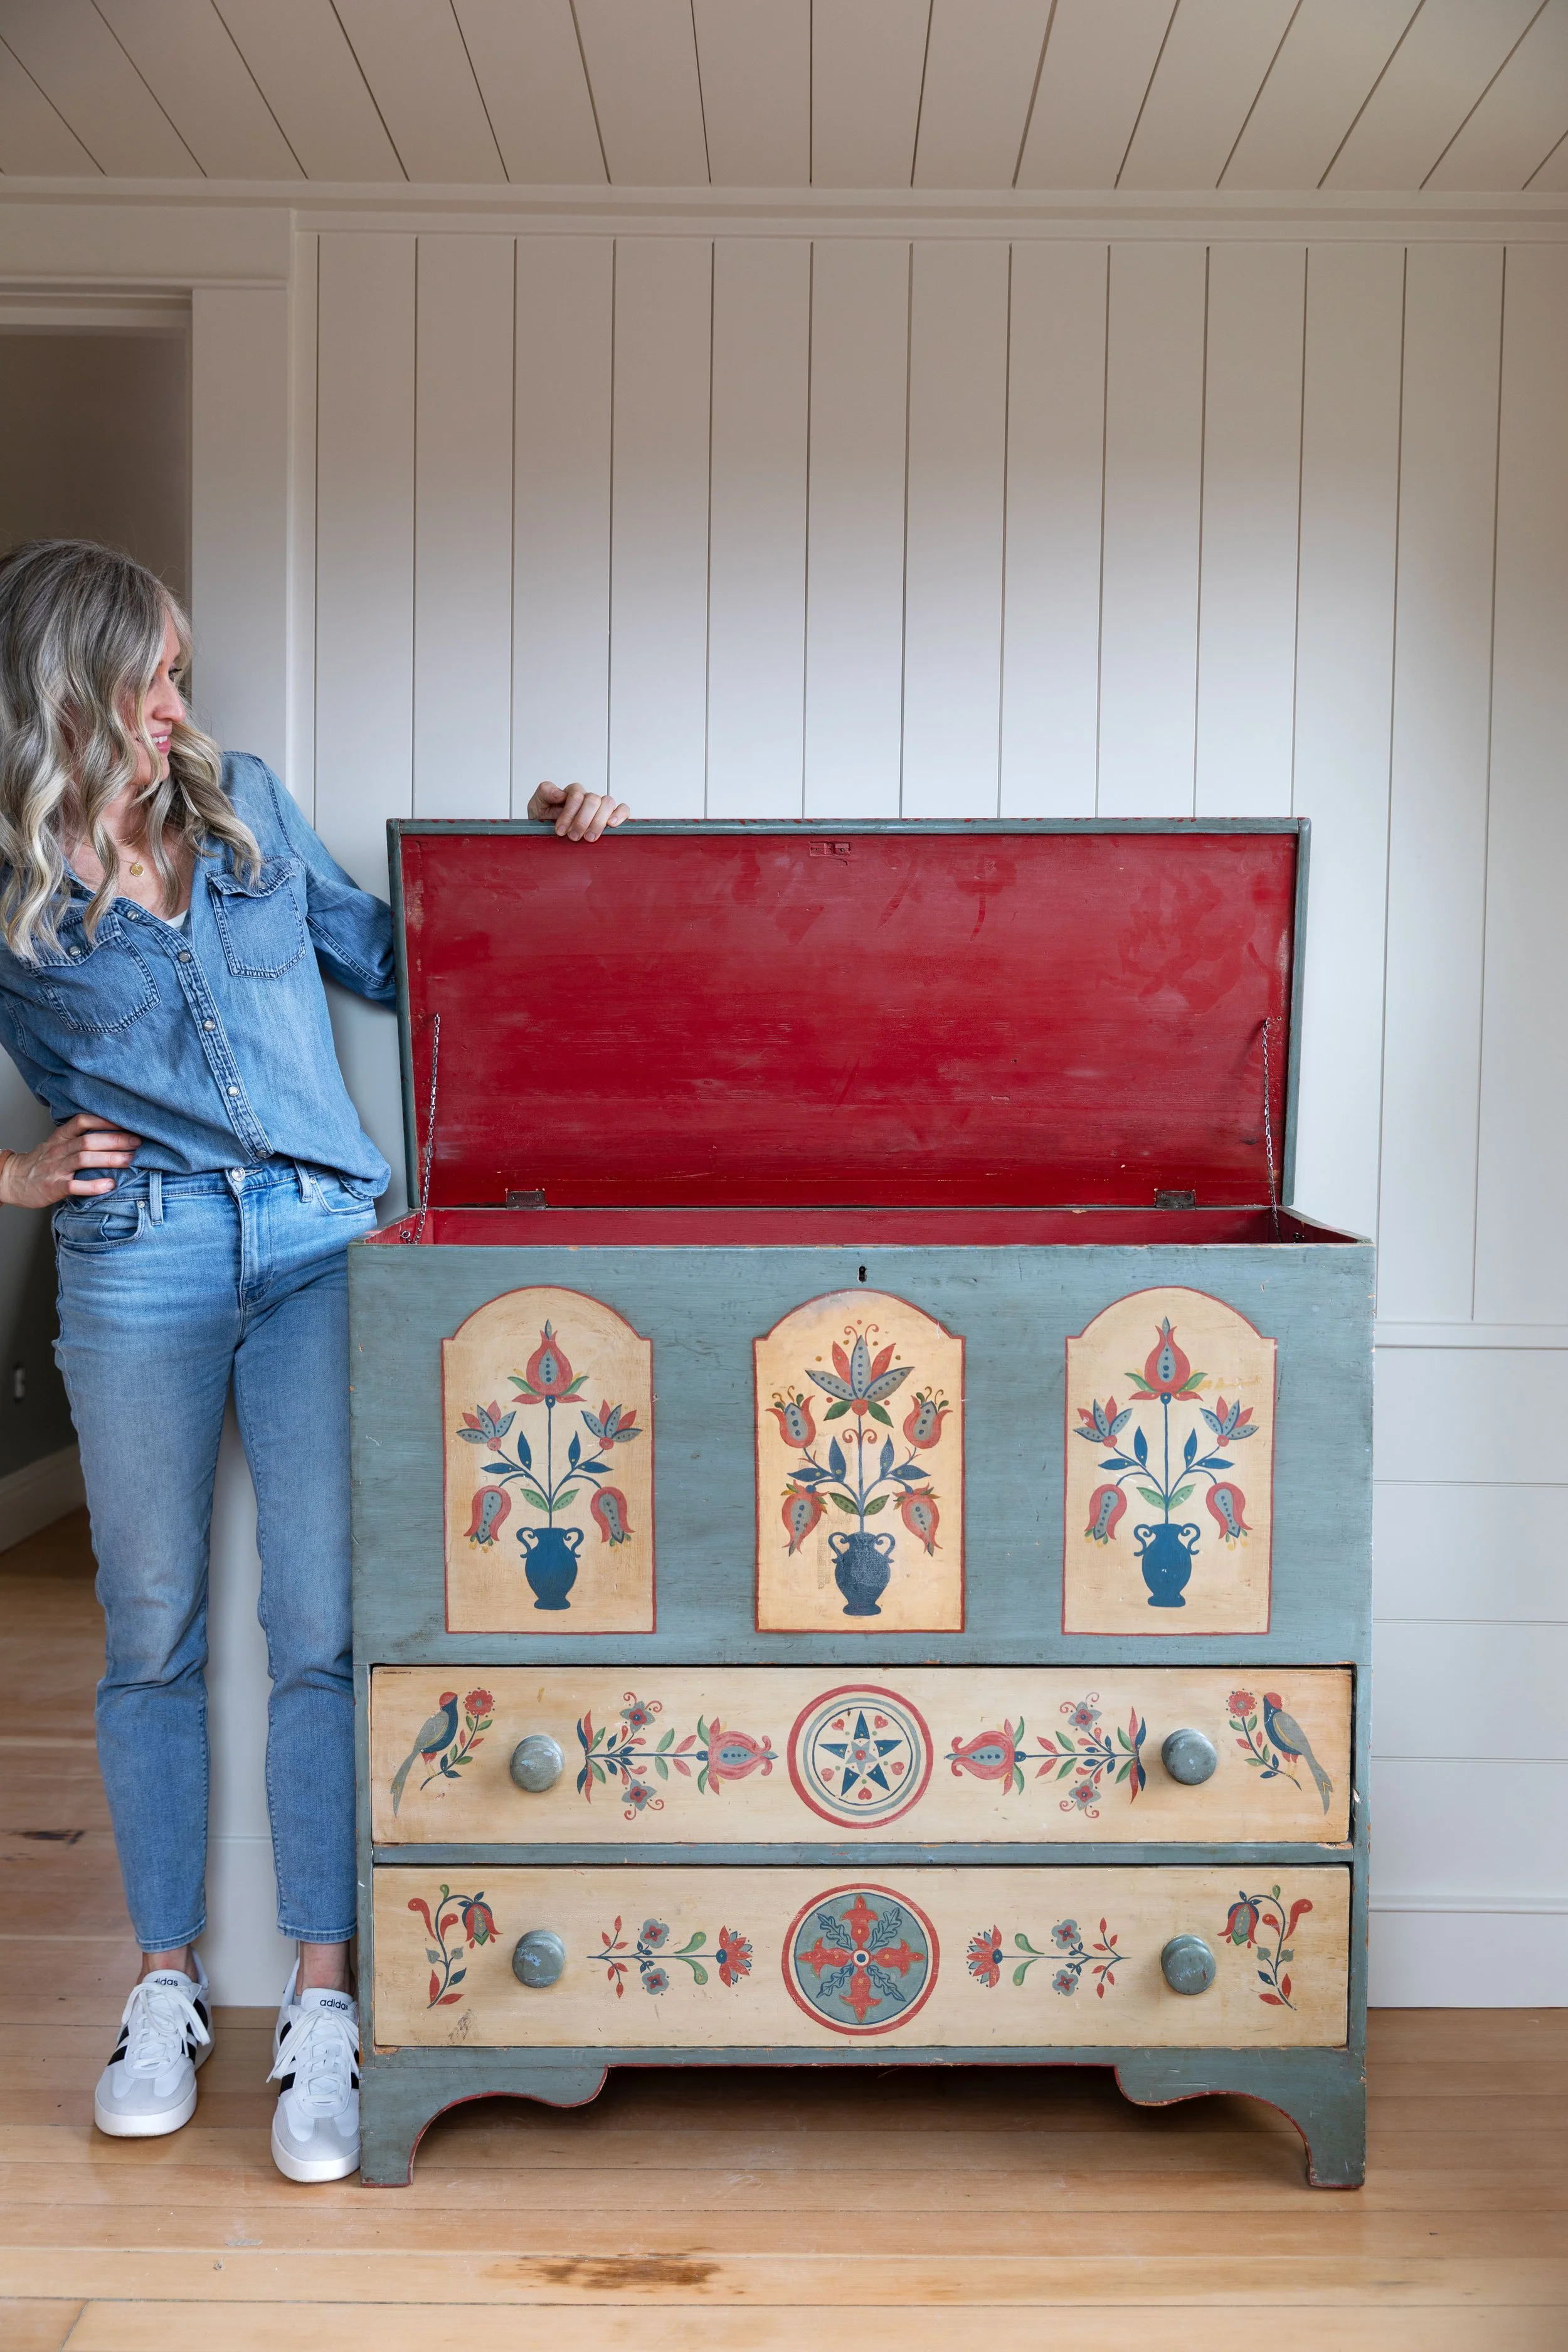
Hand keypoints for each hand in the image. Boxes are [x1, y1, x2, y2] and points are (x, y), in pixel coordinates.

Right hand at [0, 1113, 140, 1208]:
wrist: (12, 1180)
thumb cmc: (41, 1162)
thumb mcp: (57, 1144)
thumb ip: (79, 1138)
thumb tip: (113, 1133)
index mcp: (61, 1137)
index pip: (82, 1122)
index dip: (104, 1121)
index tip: (126, 1122)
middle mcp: (59, 1150)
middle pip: (88, 1141)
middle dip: (114, 1140)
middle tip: (136, 1142)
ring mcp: (56, 1169)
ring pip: (83, 1159)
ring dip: (109, 1159)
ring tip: (130, 1160)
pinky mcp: (54, 1187)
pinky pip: (75, 1185)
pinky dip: (93, 1185)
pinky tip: (110, 1185)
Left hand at [526, 780, 628, 841]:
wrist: (549, 837)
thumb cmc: (545, 822)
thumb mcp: (537, 805)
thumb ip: (544, 793)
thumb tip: (560, 793)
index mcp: (571, 793)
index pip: (576, 795)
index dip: (569, 813)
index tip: (560, 831)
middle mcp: (587, 798)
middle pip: (593, 799)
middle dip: (583, 820)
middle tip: (574, 837)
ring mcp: (600, 807)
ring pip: (608, 803)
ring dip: (598, 822)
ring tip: (589, 838)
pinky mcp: (611, 817)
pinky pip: (623, 809)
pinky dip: (620, 815)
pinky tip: (612, 825)